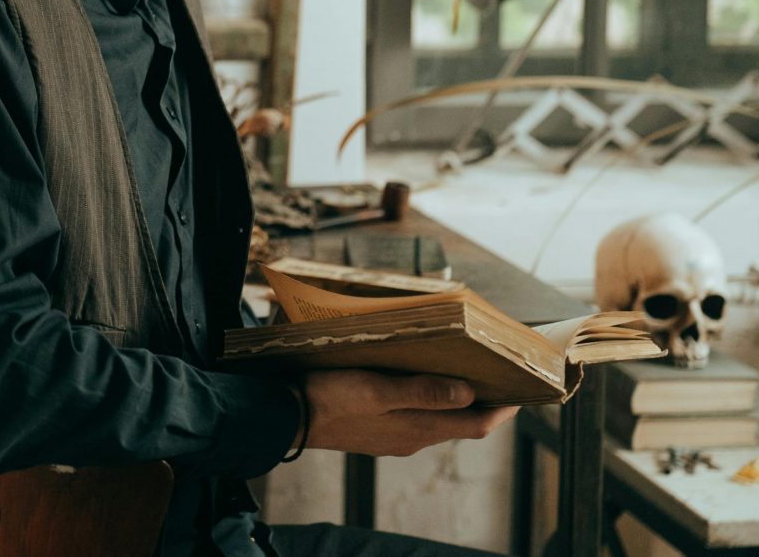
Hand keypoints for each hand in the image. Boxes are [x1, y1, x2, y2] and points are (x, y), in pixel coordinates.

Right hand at [301, 370, 519, 457]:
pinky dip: (429, 402)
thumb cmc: (331, 398)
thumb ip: (423, 392)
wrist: (288, 417)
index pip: (477, 424)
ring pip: (437, 421)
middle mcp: (412, 437)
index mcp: (418, 427)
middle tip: (498, 376)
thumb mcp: (377, 390)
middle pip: (461, 423)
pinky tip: (417, 384)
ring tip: (463, 374)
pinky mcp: (376, 432)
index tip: (524, 392)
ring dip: (455, 402)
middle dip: (483, 402)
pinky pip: (414, 418)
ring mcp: (394, 437)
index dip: (503, 410)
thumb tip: (469, 393)